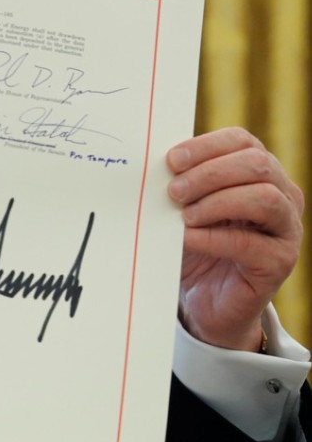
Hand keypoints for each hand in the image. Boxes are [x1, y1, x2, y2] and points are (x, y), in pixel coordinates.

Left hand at [167, 127, 303, 350]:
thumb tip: (154, 166)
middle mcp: (283, 196)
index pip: (243, 141)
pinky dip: (212, 238)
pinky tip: (187, 238)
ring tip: (184, 216)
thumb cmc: (194, 246)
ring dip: (217, 202)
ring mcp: (286, 229)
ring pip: (264, 198)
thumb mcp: (185, 208)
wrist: (205, 300)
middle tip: (174, 191)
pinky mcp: (280, 262)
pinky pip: (249, 243)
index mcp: (260, 173)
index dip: (207, 146)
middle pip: (257, 164)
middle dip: (210, 173)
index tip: (171, 160)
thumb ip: (181, 185)